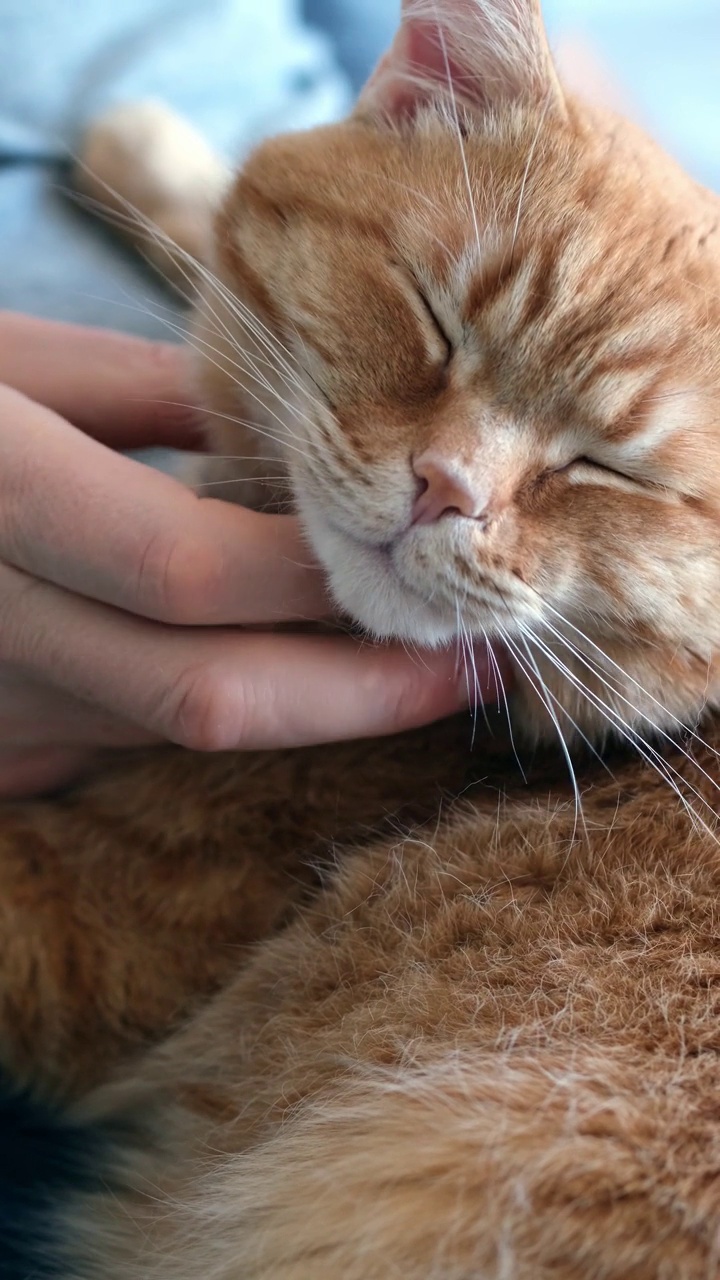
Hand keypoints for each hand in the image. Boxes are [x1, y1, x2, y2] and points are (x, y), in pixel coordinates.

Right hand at [0, 312, 505, 798]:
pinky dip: (209, 699)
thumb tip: (284, 432)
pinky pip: (128, 738)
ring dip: (295, 703)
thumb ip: (142, 391)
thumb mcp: (8, 362)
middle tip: (462, 673)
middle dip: (356, 694)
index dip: (317, 580)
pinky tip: (258, 663)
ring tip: (388, 667)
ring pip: (179, 730)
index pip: (187, 567)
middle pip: (205, 694)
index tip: (424, 569)